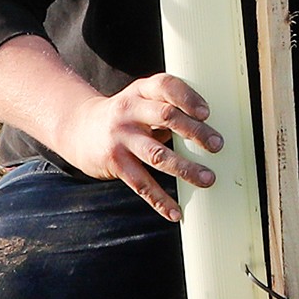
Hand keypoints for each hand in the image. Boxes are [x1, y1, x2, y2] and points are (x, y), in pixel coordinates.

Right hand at [54, 72, 222, 221]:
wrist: (80, 129)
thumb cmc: (126, 115)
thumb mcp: (141, 99)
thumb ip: (167, 107)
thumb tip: (209, 131)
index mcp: (141, 90)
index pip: (166, 85)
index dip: (187, 97)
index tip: (207, 113)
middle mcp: (129, 111)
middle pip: (166, 116)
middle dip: (195, 132)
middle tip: (217, 145)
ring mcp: (121, 137)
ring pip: (157, 154)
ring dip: (185, 168)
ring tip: (208, 179)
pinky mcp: (115, 163)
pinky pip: (141, 184)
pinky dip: (160, 200)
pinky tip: (176, 212)